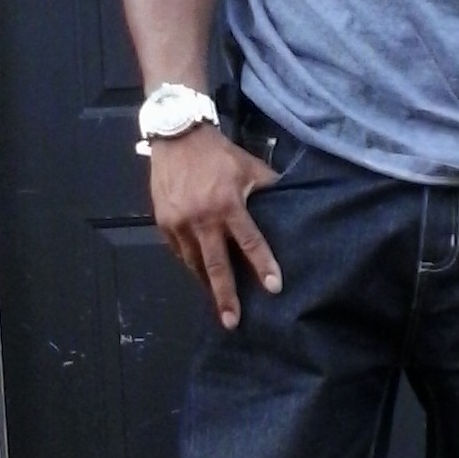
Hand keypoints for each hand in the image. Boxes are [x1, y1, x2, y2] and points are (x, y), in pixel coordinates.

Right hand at [148, 124, 282, 329]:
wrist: (177, 135)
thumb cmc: (219, 154)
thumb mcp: (250, 168)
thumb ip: (269, 189)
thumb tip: (295, 203)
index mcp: (227, 204)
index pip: (249, 242)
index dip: (263, 265)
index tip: (274, 287)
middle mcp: (202, 218)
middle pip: (215, 265)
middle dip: (225, 296)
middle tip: (232, 322)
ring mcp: (179, 223)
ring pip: (194, 264)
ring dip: (207, 286)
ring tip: (219, 306)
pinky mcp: (163, 223)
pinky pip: (179, 252)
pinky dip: (191, 266)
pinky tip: (201, 277)